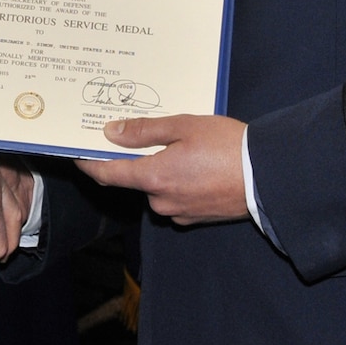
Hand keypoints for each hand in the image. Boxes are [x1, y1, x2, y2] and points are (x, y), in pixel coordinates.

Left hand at [80, 116, 249, 224]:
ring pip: (158, 188)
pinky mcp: (196, 218)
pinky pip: (177, 198)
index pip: (108, 174)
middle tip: (153, 135)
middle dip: (139, 159)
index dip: (89, 163)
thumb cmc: (228, 146)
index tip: (76, 151)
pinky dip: (180, 182)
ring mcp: (179, 213)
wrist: (269, 177)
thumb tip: (111, 132)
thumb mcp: (185, 126)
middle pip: (136, 179)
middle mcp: (161, 200)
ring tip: (186, 148)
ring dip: (163, 170)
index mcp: (154, 177)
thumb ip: (145, 131)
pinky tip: (199, 166)